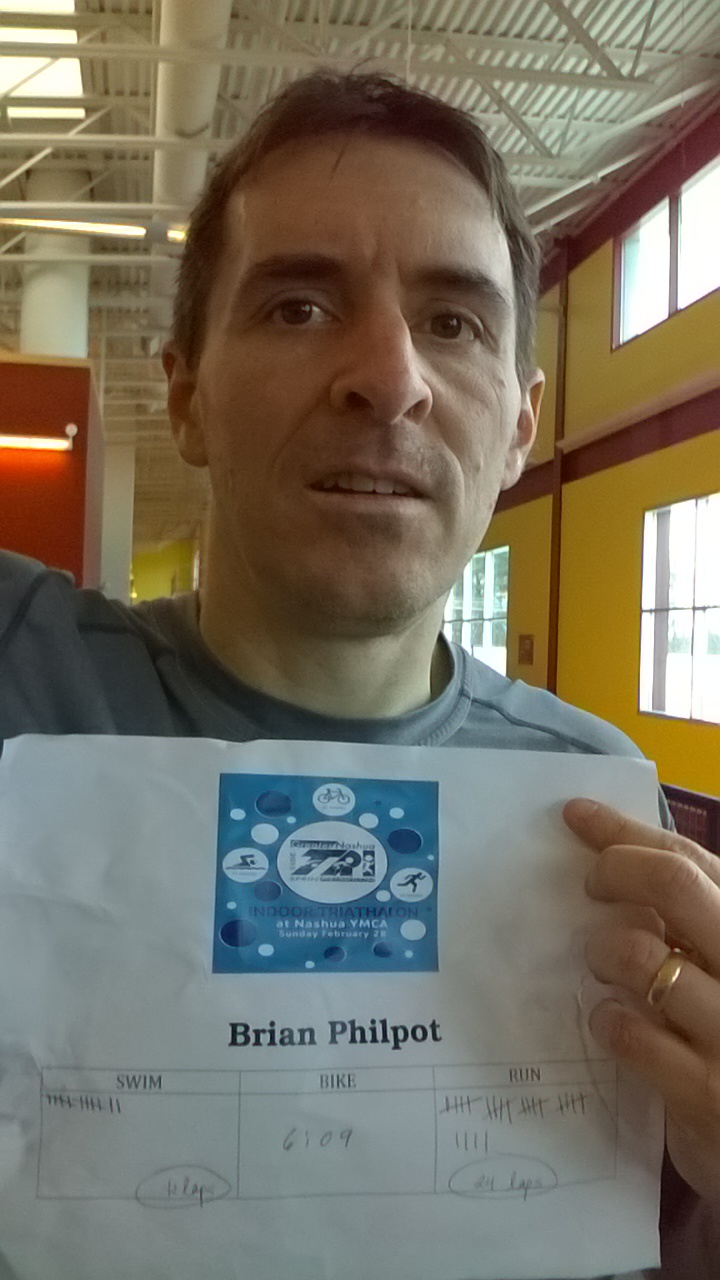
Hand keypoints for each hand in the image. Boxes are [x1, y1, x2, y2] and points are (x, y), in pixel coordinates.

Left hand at [563, 797, 719, 1205]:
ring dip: (602, 951)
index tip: (577, 816)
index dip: (626, 832)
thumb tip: (611, 854)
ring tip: (603, 966)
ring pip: (639, 953)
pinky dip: (607, 1018)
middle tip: (590, 886)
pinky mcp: (704, 1090)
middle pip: (674, 883)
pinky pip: (629, 1031)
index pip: (690, 857)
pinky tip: (609, 1020)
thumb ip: (686, 920)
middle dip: (616, 870)